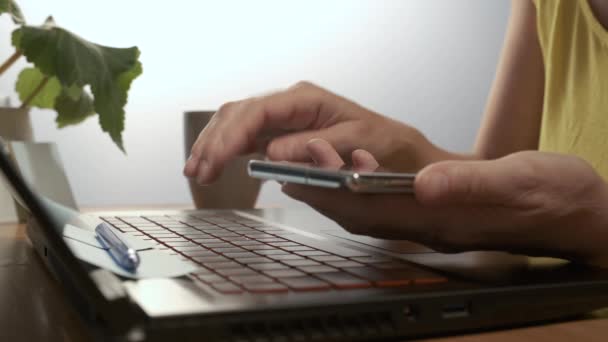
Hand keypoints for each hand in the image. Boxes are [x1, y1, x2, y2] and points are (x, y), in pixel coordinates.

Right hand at [183, 81, 431, 183]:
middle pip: (239, 114)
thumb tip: (272, 153)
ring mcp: (285, 120)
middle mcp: (291, 105)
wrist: (404, 157)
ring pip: (236, 123)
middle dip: (214, 141)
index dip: (232, 135)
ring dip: (213, 145)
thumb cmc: (388, 146)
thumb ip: (317, 148)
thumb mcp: (360, 144)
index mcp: (307, 100)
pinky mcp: (283, 137)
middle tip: (197, 171)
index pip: (258, 111)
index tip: (216, 159)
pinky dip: (226, 151)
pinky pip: (246, 138)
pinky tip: (210, 165)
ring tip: (195, 171)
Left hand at [284, 143, 607, 265]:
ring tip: (304, 174)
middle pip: (363, 216)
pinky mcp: (439, 216)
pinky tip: (349, 180)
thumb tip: (425, 182)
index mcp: (445, 218)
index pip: (376, 209)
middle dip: (322, 194)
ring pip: (370, 216)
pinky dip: (360, 196)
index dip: (335, 192)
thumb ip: (470, 184)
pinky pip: (388, 211)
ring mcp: (433, 224)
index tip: (303, 174)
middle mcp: (431, 227)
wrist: (577, 212)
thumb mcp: (519, 181)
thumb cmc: (554, 197)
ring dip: (335, 196)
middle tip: (287, 170)